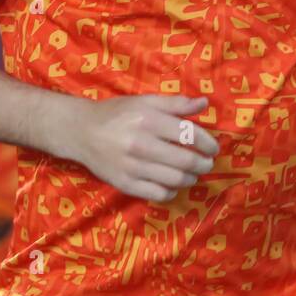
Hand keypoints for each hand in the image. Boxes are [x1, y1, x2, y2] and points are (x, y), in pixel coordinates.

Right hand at [71, 95, 219, 202]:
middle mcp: (141, 144)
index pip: (189, 134)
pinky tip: (173, 184)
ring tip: (193, 174)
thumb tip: (204, 104)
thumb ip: (175, 103)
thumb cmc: (117, 113)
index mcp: (148, 120)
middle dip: (203, 163)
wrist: (81, 132)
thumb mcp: (145, 101)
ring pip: (175, 180)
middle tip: (207, 163)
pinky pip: (158, 194)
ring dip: (191, 178)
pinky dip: (172, 191)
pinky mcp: (125, 184)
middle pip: (185, 160)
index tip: (214, 147)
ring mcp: (132, 167)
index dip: (208, 143)